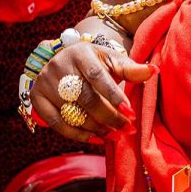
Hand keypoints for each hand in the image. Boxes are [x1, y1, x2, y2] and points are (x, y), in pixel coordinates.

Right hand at [30, 41, 154, 142]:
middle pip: (85, 98)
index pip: (97, 76)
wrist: (65, 59)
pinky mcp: (37, 99)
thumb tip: (153, 71)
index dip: (114, 96)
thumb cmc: (96, 62)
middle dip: (109, 117)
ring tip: (115, 135)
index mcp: (81, 53)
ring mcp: (45, 83)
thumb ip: (131, 69)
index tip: (130, 113)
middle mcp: (59, 66)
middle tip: (127, 128)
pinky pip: (57, 123)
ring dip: (96, 128)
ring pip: (72, 113)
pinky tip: (96, 138)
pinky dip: (78, 134)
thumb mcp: (112, 60)